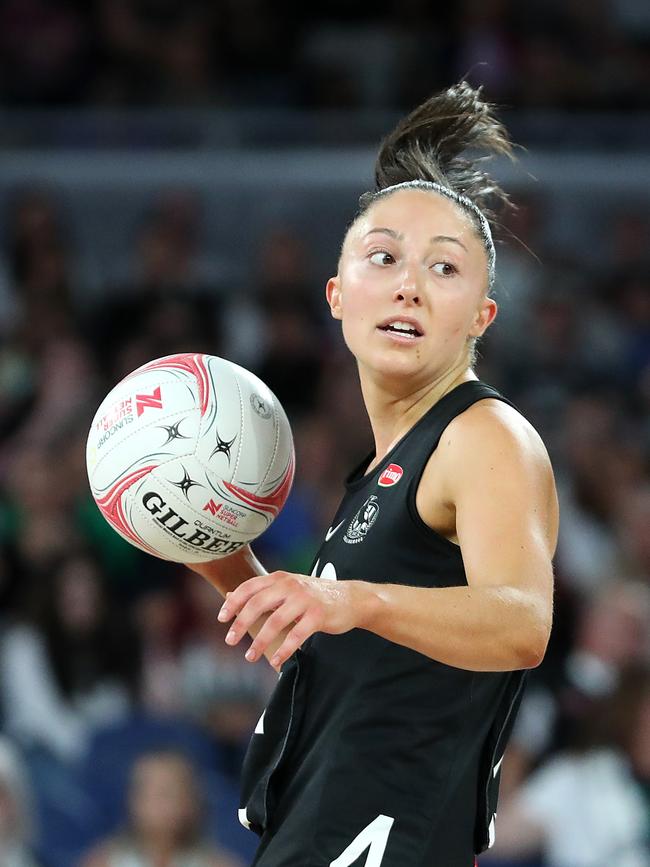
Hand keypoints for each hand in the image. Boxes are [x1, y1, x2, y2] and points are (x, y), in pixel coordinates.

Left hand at [217, 571, 360, 667]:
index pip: (250, 588)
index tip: (221, 619)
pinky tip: (275, 661)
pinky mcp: (318, 616)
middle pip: (258, 604)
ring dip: (260, 642)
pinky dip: (283, 650)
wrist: (351, 598)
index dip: (233, 602)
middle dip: (241, 623)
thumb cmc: (314, 595)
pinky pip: (296, 636)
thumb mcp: (287, 588)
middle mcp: (290, 585)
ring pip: (275, 622)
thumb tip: (229, 596)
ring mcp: (305, 600)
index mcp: (280, 578)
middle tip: (230, 640)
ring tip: (250, 656)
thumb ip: (261, 592)